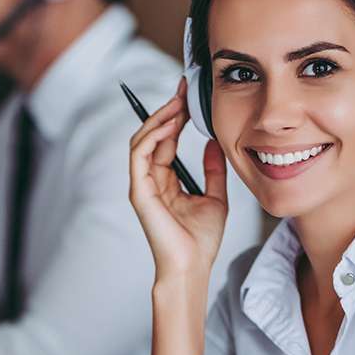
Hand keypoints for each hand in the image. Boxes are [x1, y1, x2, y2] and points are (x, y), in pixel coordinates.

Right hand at [129, 77, 227, 280]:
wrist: (193, 266)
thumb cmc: (201, 240)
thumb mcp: (215, 197)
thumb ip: (212, 170)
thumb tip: (212, 143)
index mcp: (166, 181)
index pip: (167, 140)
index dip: (177, 116)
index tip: (190, 95)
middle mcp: (151, 180)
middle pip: (153, 135)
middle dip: (167, 109)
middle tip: (183, 88)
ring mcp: (143, 185)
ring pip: (143, 140)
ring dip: (159, 119)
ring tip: (178, 103)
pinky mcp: (139, 192)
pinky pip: (139, 155)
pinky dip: (151, 136)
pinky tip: (168, 124)